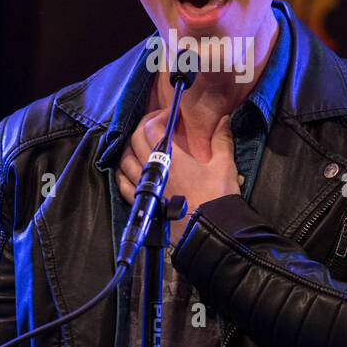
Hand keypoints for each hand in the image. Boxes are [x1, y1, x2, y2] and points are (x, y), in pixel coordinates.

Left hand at [115, 109, 241, 241]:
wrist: (211, 232)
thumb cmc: (217, 198)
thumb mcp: (224, 165)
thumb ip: (222, 139)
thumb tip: (224, 119)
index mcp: (172, 159)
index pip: (153, 128)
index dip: (158, 116)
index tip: (170, 114)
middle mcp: (154, 171)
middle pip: (135, 140)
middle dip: (144, 126)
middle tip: (157, 123)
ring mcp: (146, 188)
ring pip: (125, 160)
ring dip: (131, 147)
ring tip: (141, 143)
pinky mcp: (145, 203)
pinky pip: (123, 184)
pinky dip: (122, 173)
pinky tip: (127, 169)